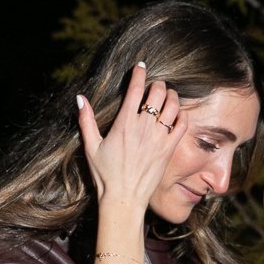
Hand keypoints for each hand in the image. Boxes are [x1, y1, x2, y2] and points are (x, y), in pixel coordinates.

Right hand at [77, 63, 183, 210]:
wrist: (124, 198)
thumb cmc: (105, 174)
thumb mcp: (91, 146)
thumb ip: (86, 120)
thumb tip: (80, 98)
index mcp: (124, 124)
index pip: (135, 90)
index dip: (139, 73)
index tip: (141, 65)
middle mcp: (143, 128)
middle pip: (157, 93)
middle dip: (158, 84)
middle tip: (155, 85)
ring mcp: (159, 139)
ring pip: (173, 106)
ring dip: (171, 96)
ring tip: (167, 95)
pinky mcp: (169, 149)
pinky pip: (182, 124)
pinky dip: (182, 114)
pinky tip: (176, 114)